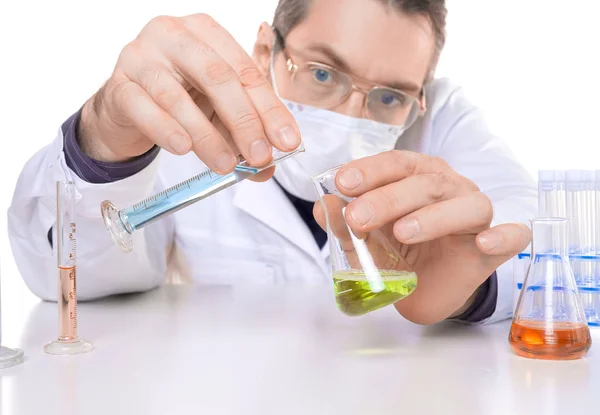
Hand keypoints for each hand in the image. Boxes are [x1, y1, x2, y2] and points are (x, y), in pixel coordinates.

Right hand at [78, 14, 299, 179]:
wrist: (127, 105)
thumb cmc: (179, 99)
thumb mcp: (216, 112)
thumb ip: (241, 133)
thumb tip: (267, 167)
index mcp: (207, 33)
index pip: (246, 71)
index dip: (270, 109)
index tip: (287, 142)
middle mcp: (174, 35)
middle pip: (217, 77)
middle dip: (244, 121)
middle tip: (259, 156)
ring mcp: (140, 56)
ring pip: (178, 96)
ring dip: (207, 135)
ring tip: (225, 164)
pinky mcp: (118, 85)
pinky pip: (143, 108)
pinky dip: (166, 130)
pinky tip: (183, 148)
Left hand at [313, 150, 530, 324]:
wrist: (427, 289)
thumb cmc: (398, 255)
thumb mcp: (366, 242)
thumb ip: (346, 225)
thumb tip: (324, 206)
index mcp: (418, 178)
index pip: (397, 164)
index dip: (370, 170)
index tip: (341, 182)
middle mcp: (449, 189)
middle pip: (426, 183)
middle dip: (388, 198)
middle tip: (358, 217)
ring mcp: (475, 215)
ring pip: (466, 204)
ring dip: (434, 216)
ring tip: (403, 233)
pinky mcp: (495, 247)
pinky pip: (513, 236)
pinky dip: (505, 235)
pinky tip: (486, 242)